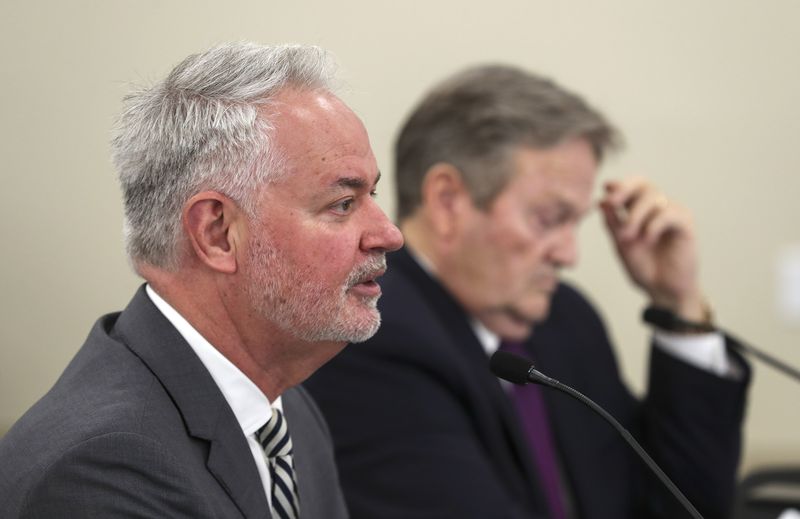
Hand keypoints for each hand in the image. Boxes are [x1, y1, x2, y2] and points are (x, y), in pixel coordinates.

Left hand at [599, 176, 706, 320]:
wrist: (662, 290)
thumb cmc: (643, 267)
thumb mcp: (621, 244)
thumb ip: (612, 223)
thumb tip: (601, 201)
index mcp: (640, 211)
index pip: (632, 187)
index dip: (619, 184)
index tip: (605, 187)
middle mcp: (657, 209)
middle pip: (644, 185)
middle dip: (625, 190)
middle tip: (611, 203)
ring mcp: (673, 215)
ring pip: (654, 197)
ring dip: (636, 215)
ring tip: (627, 237)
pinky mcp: (686, 225)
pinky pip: (670, 214)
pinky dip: (654, 224)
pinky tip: (647, 238)